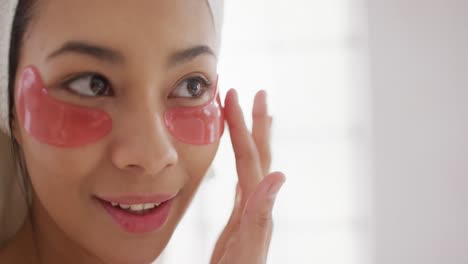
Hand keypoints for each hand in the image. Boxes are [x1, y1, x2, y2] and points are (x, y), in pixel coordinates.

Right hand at [210, 89, 285, 263]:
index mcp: (256, 206)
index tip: (236, 96)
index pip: (250, 157)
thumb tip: (278, 176)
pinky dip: (242, 163)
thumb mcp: (246, 249)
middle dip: (256, 123)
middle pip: (258, 155)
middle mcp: (257, 204)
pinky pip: (243, 181)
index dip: (243, 126)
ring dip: (251, 139)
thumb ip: (260, 216)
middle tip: (255, 93)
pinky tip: (242, 161)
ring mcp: (250, 211)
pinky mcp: (240, 220)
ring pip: (252, 166)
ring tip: (252, 118)